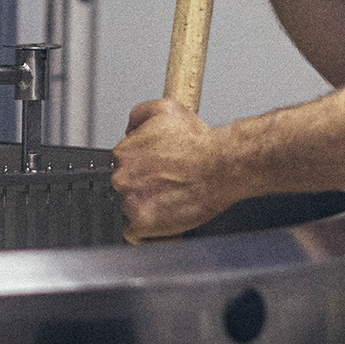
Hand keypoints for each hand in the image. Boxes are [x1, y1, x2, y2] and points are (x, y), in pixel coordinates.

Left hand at [111, 98, 239, 240]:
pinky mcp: (143, 224)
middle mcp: (121, 178)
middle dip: (143, 186)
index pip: (122, 165)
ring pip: (130, 208)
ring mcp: (131, 202)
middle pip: (125, 187)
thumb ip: (138, 114)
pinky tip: (161, 222)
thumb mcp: (166, 109)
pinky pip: (134, 234)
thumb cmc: (199, 142)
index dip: (141, 167)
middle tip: (167, 184)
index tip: (156, 170)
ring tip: (171, 199)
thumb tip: (129, 130)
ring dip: (146, 206)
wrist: (222, 166)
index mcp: (122, 154)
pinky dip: (146, 232)